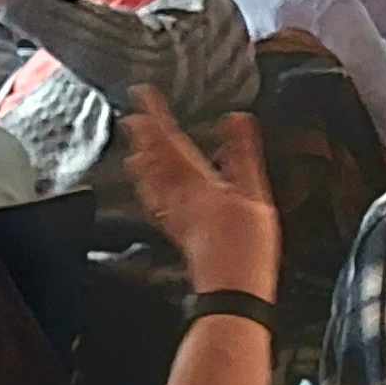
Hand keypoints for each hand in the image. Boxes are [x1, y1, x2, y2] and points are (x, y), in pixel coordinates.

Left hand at [120, 89, 276, 296]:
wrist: (232, 288)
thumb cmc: (245, 245)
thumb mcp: (254, 192)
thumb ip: (243, 153)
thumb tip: (236, 119)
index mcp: (196, 182)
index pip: (170, 141)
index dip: (155, 116)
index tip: (143, 96)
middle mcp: (178, 197)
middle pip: (153, 161)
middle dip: (141, 137)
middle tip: (130, 117)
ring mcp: (174, 216)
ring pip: (150, 184)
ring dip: (140, 163)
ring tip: (132, 151)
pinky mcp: (177, 233)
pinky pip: (155, 205)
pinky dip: (148, 192)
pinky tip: (149, 194)